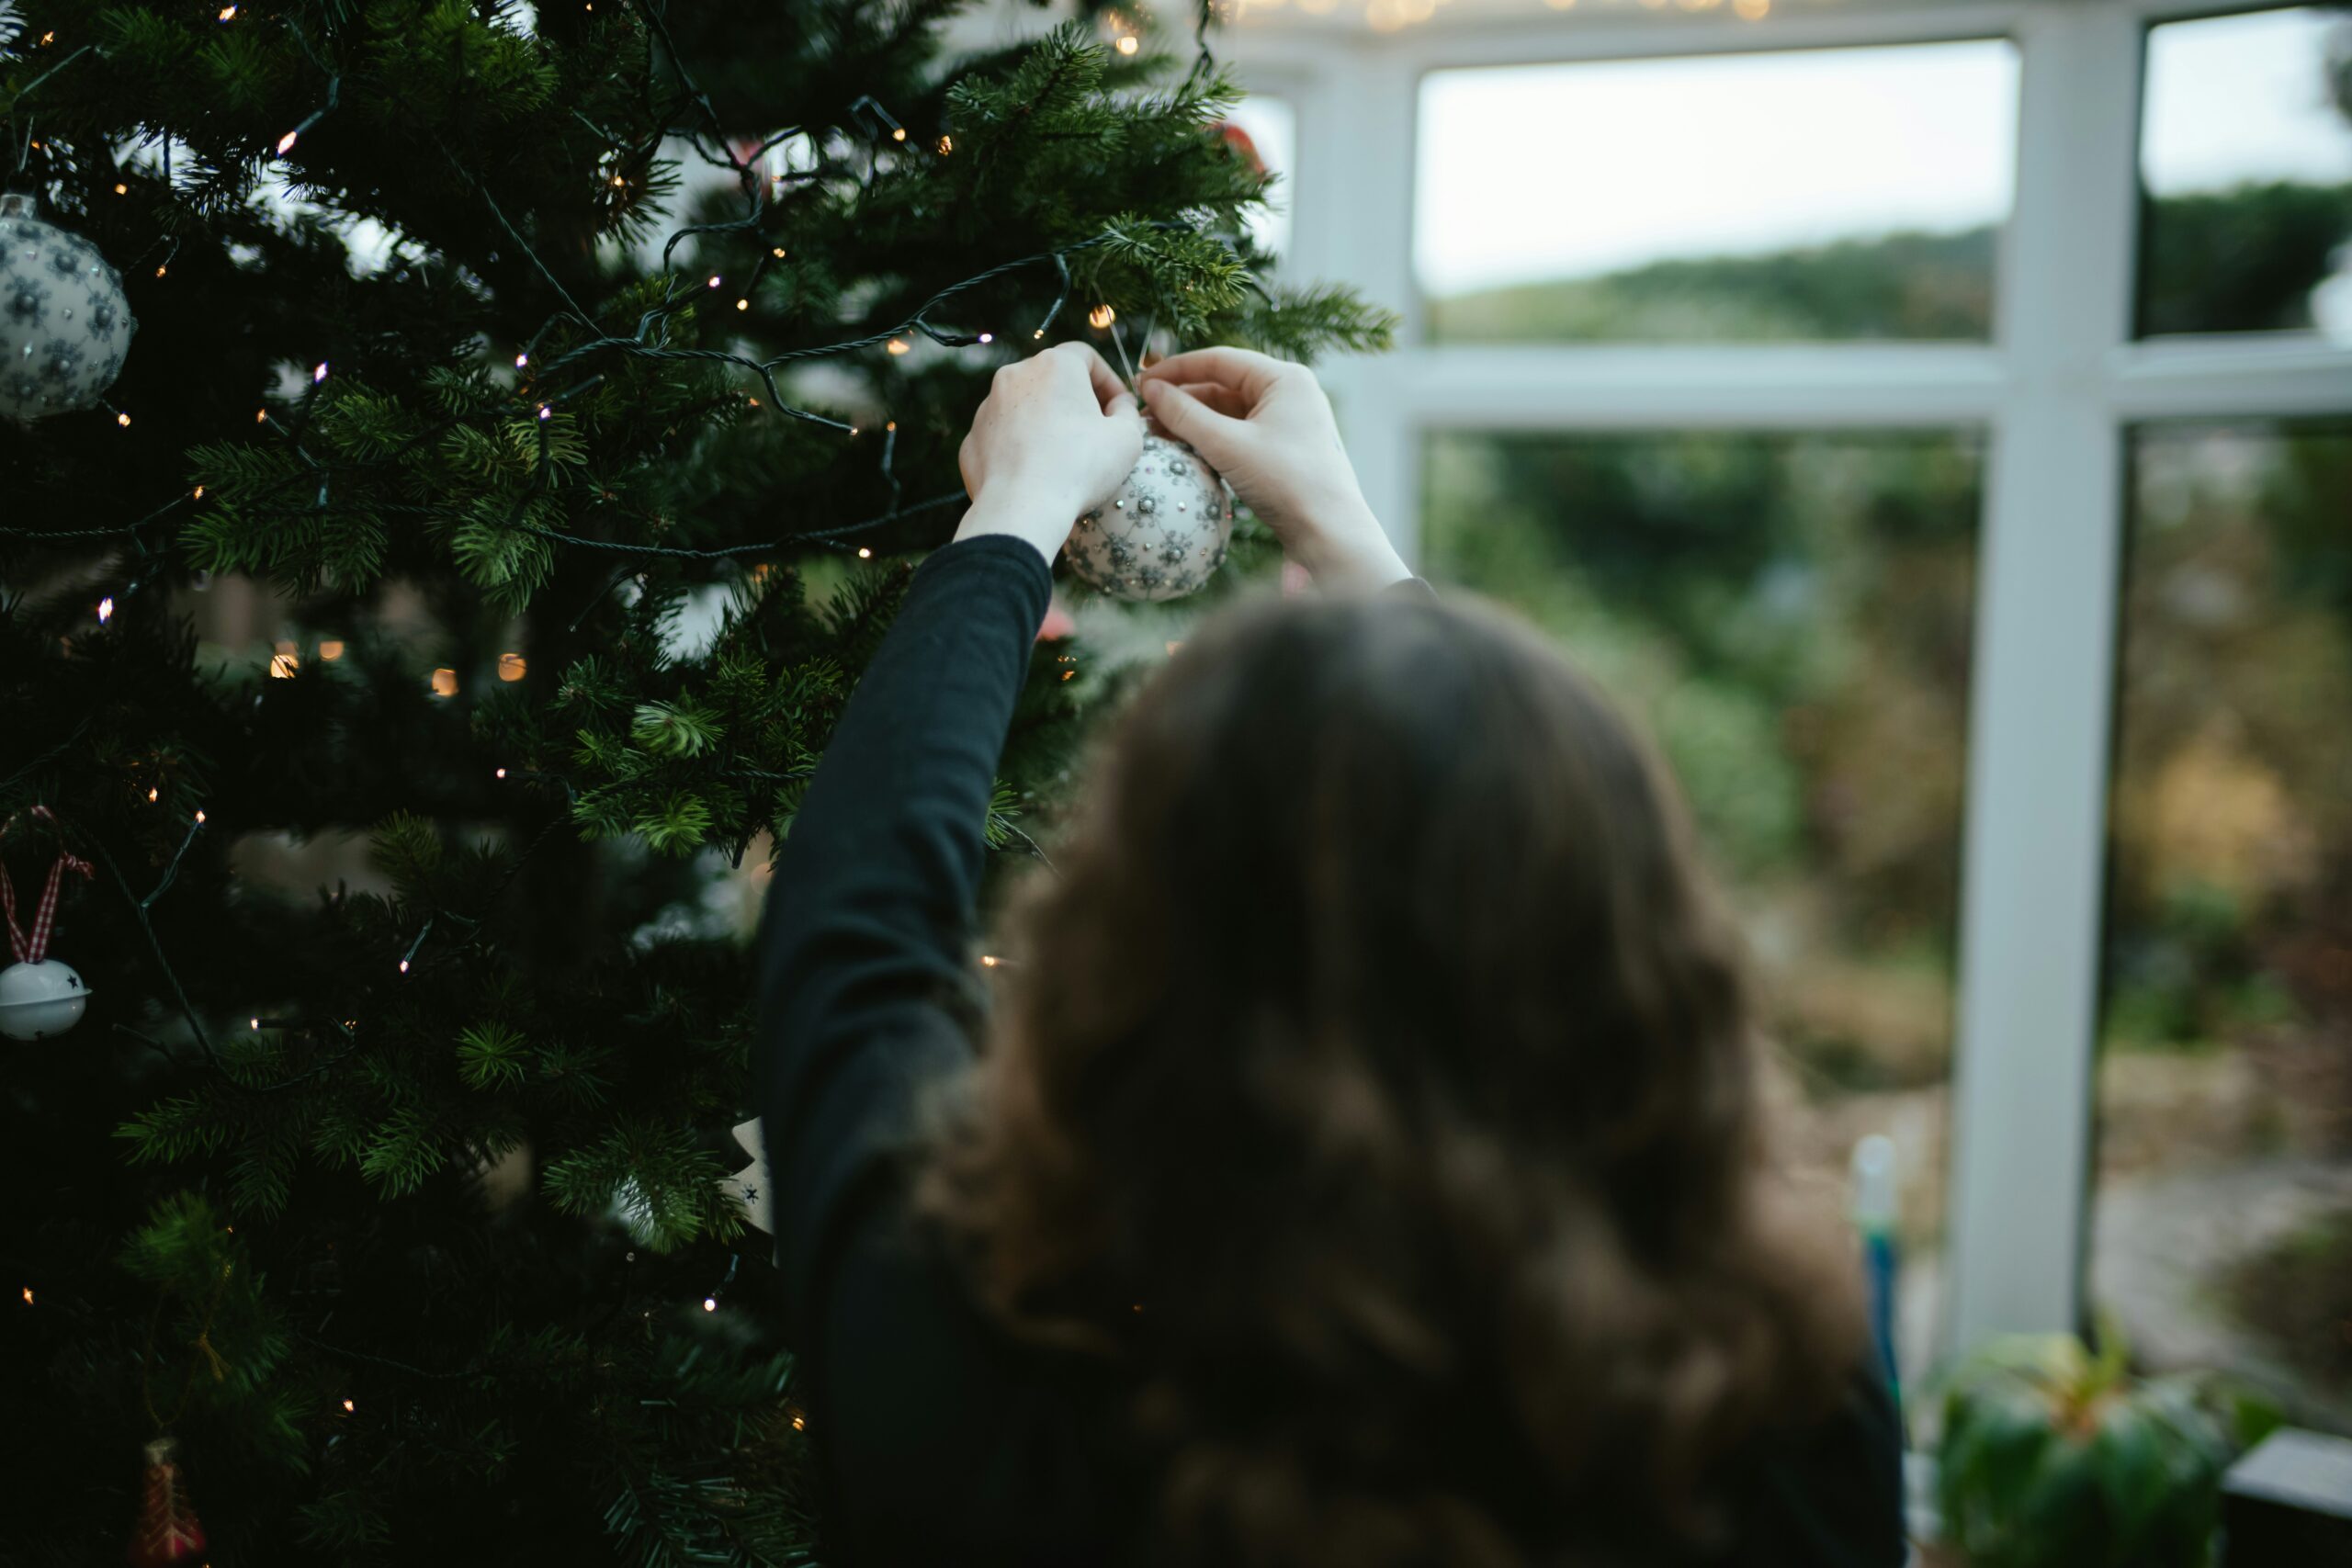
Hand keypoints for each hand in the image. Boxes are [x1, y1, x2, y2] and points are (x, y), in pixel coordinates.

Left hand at [955, 342, 1143, 564]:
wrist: (1021, 509)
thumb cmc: (1080, 467)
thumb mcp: (1127, 438)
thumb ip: (1129, 411)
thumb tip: (1120, 405)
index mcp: (1054, 364)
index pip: (1086, 356)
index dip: (1109, 380)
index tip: (1119, 407)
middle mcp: (1014, 375)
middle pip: (1052, 379)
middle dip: (1076, 400)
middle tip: (1094, 432)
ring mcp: (987, 407)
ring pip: (1025, 406)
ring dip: (1046, 422)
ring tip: (1063, 456)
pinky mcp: (971, 439)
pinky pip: (1003, 436)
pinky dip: (1020, 446)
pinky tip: (1036, 472)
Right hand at [1136, 347, 1408, 590]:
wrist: (1329, 532)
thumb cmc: (1286, 482)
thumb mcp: (1228, 445)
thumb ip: (1184, 415)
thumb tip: (1150, 390)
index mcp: (1284, 378)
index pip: (1220, 360)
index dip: (1176, 368)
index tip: (1141, 380)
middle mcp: (1289, 392)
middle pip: (1223, 383)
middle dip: (1182, 397)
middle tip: (1143, 412)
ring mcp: (1288, 419)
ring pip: (1229, 410)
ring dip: (1193, 419)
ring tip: (1156, 432)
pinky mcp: (1284, 446)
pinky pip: (1239, 431)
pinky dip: (1211, 436)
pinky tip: (1183, 447)